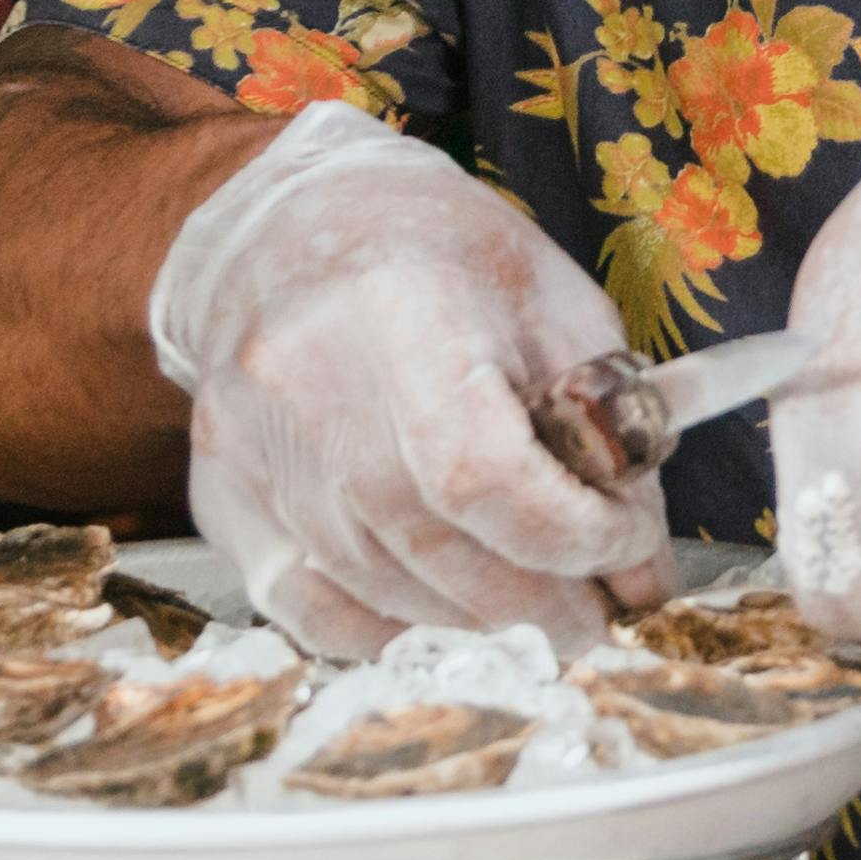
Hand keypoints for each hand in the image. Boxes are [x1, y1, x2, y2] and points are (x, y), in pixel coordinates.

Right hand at [145, 107, 661, 655]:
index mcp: (401, 311)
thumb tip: (639, 562)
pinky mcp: (221, 493)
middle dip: (537, 604)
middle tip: (597, 621)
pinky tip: (447, 623)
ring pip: (375, 588)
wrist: (290, 226)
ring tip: (541, 621)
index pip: (480, 471)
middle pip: (428, 546)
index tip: (625, 548)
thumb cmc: (441, 257)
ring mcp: (250, 447)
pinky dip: (388, 633)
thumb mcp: (554, 303)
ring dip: (474, 625)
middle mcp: (306, 383)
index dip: (567, 532)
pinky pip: (305, 607)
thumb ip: (608, 429)